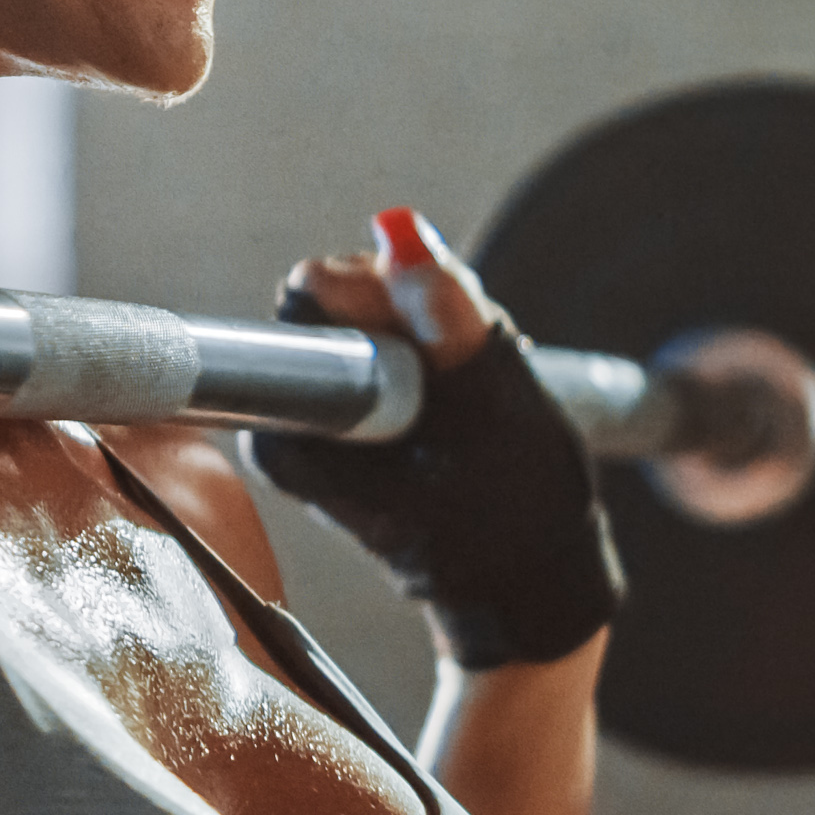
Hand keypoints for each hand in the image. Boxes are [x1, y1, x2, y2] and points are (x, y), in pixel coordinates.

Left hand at [248, 207, 622, 671]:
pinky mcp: (342, 424)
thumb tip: (397, 229)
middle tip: (470, 371)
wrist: (527, 585)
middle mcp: (287, 428)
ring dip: (431, 336)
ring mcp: (313, 426)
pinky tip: (464, 407)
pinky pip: (384, 349)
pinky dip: (430, 359)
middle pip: (342, 298)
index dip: (383, 287)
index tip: (436, 330)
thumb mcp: (500, 404)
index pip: (317, 293)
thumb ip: (447, 313)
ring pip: (369, 319)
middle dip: (415, 310)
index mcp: (298, 430)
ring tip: (473, 401)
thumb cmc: (520, 509)